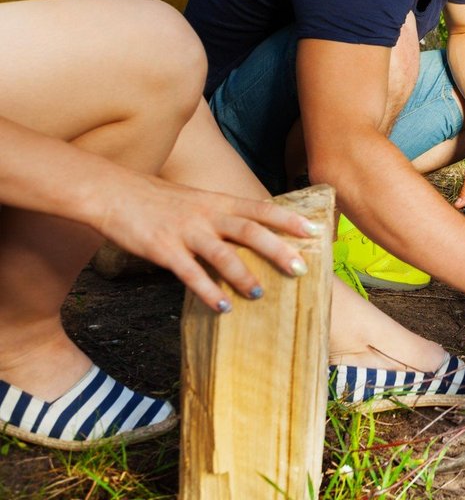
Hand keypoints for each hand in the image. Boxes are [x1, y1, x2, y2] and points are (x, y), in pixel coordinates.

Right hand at [98, 174, 315, 313]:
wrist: (113, 192)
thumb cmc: (159, 199)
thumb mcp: (198, 199)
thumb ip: (224, 214)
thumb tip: (253, 232)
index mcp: (218, 201)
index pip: (261, 209)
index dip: (289, 220)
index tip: (315, 230)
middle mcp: (207, 215)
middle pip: (250, 231)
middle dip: (278, 250)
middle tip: (301, 268)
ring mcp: (186, 232)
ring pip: (222, 254)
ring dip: (243, 275)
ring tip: (261, 293)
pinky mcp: (164, 250)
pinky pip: (189, 274)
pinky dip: (208, 291)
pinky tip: (222, 307)